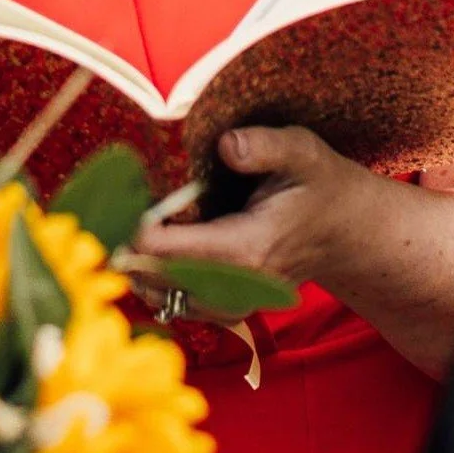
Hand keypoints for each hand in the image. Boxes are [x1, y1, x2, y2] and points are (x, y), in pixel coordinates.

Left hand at [139, 126, 453, 377]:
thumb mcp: (302, 152)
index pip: (167, 252)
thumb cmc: (320, 185)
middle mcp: (234, 288)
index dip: (134, 227)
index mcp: (246, 250)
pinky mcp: (226, 307)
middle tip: (106, 204)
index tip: (120, 193)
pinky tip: (143, 248)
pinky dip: (151, 278)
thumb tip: (226, 145)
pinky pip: (175, 303)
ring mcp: (230, 304)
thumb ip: (265, 146)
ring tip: (119, 222)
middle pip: (154, 279)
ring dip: (133, 263)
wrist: (347, 232)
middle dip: (123, 245)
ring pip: (160, 297)